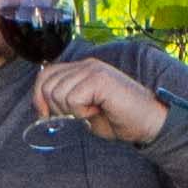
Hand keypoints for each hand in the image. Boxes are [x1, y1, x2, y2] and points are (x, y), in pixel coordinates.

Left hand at [31, 59, 169, 146]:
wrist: (148, 122)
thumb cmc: (120, 119)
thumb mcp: (85, 110)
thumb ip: (66, 103)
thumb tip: (42, 108)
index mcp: (82, 69)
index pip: (46, 75)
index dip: (39, 96)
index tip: (45, 115)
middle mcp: (86, 65)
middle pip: (47, 85)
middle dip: (56, 108)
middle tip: (80, 114)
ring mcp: (93, 70)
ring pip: (58, 94)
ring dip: (72, 111)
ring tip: (93, 111)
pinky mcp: (100, 79)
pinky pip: (73, 99)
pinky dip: (82, 112)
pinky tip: (99, 110)